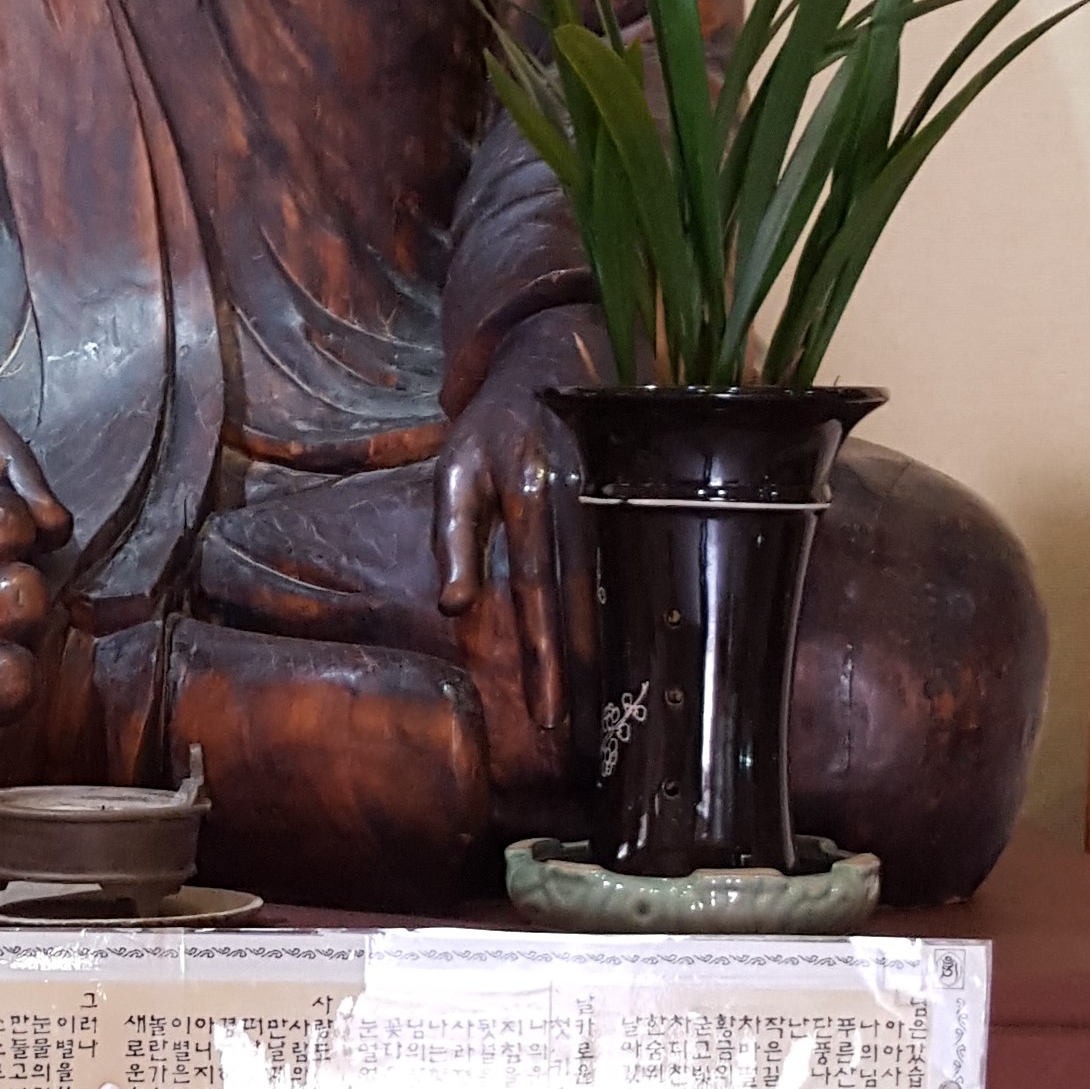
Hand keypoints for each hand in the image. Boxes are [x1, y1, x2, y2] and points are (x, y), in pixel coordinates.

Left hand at [435, 314, 598, 755]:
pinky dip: (634, 606)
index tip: (546, 714)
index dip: (541, 655)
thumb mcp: (454, 472)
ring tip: (612, 704)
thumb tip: (454, 610)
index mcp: (527, 493)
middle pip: (580, 597)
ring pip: (614, 582)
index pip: (535, 590)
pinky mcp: (634, 494)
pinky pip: (634, 560)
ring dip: (613, 644)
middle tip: (580, 729)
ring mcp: (612, 494)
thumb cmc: (490, 430)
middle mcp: (576, 495)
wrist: (550, 359)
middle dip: (579, 667)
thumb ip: (452, 539)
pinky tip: (637, 647)